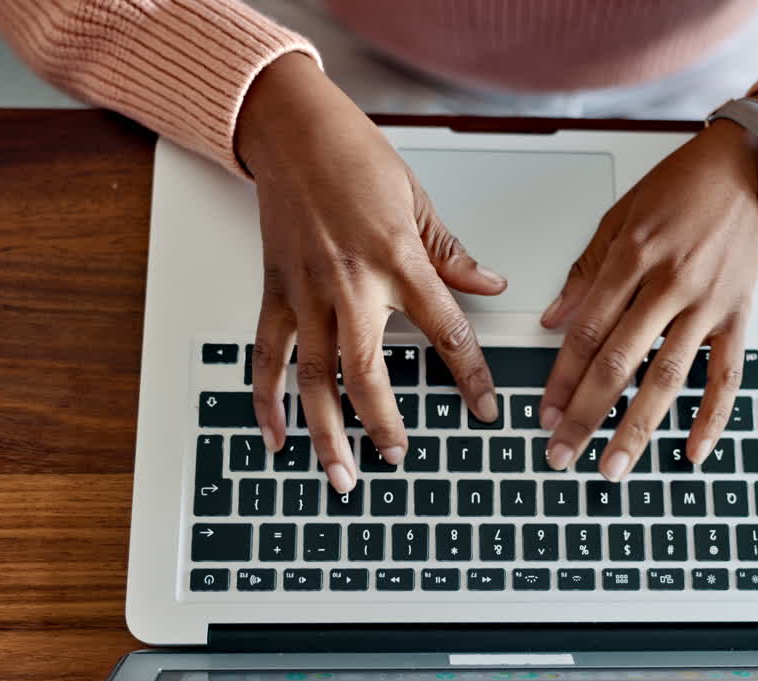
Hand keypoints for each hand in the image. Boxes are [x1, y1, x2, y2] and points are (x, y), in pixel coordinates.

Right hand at [235, 53, 503, 491]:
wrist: (292, 131)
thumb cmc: (353, 157)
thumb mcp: (418, 202)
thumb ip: (451, 255)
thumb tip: (489, 287)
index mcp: (397, 261)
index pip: (445, 333)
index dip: (471, 377)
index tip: (485, 409)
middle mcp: (350, 284)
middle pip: (367, 374)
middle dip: (383, 423)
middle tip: (398, 456)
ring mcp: (306, 293)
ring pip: (314, 378)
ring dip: (326, 431)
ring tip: (340, 473)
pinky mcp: (274, 292)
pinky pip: (267, 356)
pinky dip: (268, 400)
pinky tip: (276, 435)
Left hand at [538, 115, 757, 481]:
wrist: (751, 165)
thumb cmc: (683, 186)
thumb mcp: (621, 216)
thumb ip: (586, 272)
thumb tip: (552, 321)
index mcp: (632, 256)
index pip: (586, 332)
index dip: (560, 378)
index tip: (543, 413)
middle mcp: (670, 282)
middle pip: (619, 361)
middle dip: (585, 414)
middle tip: (560, 452)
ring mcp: (708, 302)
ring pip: (668, 377)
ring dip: (637, 427)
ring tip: (613, 465)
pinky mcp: (739, 313)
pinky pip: (727, 374)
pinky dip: (711, 416)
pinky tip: (692, 451)